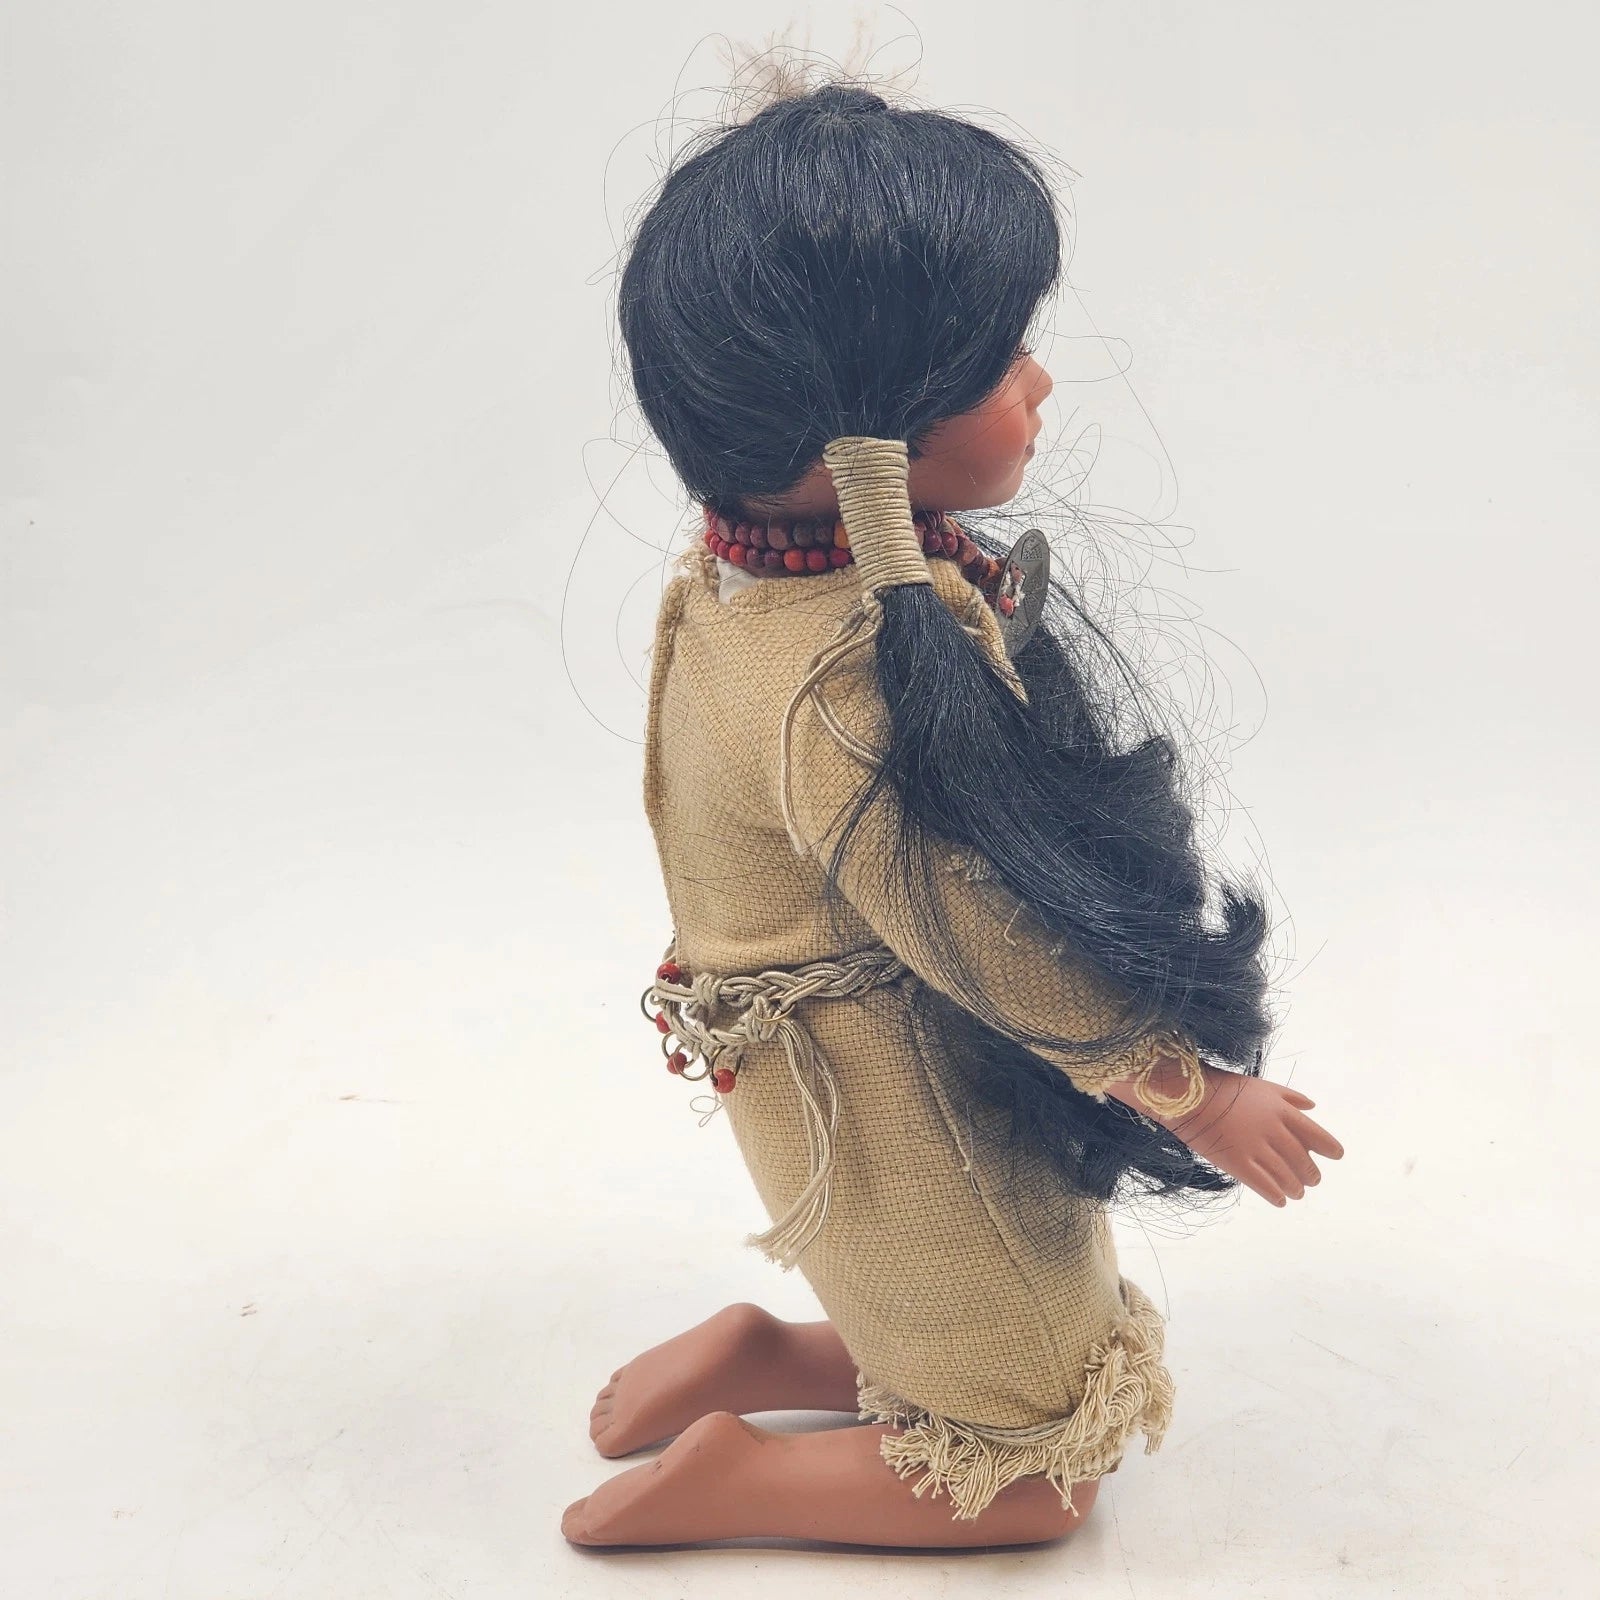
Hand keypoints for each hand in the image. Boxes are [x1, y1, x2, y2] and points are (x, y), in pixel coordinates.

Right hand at [1166, 1070, 1344, 1205]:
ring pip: (1286, 1176)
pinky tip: (1280, 1200)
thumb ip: (1290, 1097)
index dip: (1329, 1148)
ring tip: (1297, 1192)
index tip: (1336, 1156)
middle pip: (1302, 1160)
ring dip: (1295, 1187)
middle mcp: (1273, 1131)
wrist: (1189, 1096)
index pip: (1316, 1135)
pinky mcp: (1237, 1163)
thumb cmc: (1226, 1089)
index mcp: (1281, 1111)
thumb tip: (1313, 1108)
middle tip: (1313, 1181)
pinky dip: (1276, 1195)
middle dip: (1311, 1174)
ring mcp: (1255, 1148)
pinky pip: (1263, 1185)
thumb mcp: (1263, 1086)